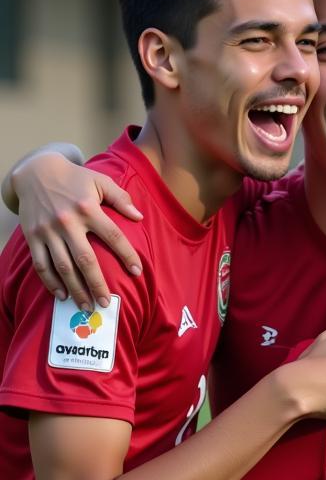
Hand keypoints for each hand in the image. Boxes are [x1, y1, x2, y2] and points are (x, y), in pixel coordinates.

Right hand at [13, 153, 142, 309]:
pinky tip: (62, 296)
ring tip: (86, 307)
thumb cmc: (75, 179)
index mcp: (87, 208)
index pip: (113, 236)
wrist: (35, 172)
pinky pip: (41, 264)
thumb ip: (121, 198)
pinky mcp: (32, 237)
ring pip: (63, 267)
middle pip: (85, 259)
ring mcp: (47, 231)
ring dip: (75, 289)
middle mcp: (67, 222)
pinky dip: (51, 282)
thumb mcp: (101, 181)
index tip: (137, 272)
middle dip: (97, 284)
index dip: (126, 255)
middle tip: (106, 303)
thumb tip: (139, 217)